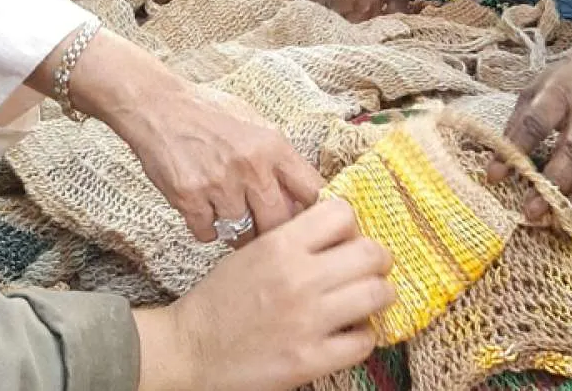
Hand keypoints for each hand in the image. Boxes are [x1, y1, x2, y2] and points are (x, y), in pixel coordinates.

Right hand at [116, 84, 321, 241]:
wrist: (159, 106)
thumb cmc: (209, 113)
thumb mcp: (254, 123)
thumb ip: (279, 158)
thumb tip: (305, 196)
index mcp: (273, 145)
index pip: (313, 191)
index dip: (314, 212)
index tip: (309, 222)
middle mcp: (250, 165)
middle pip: (279, 224)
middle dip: (273, 231)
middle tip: (264, 230)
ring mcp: (219, 184)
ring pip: (242, 234)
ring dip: (237, 231)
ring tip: (228, 213)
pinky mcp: (189, 198)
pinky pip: (208, 234)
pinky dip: (207, 228)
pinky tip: (203, 208)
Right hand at [136, 200, 392, 390]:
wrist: (192, 347)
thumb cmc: (221, 297)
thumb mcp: (252, 251)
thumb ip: (293, 238)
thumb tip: (338, 231)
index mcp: (280, 244)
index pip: (341, 213)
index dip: (350, 224)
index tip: (348, 236)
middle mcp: (299, 278)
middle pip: (370, 253)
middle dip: (378, 259)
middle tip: (371, 266)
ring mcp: (308, 320)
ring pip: (376, 295)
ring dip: (379, 295)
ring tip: (368, 298)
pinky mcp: (311, 360)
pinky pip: (364, 341)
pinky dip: (364, 335)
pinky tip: (351, 331)